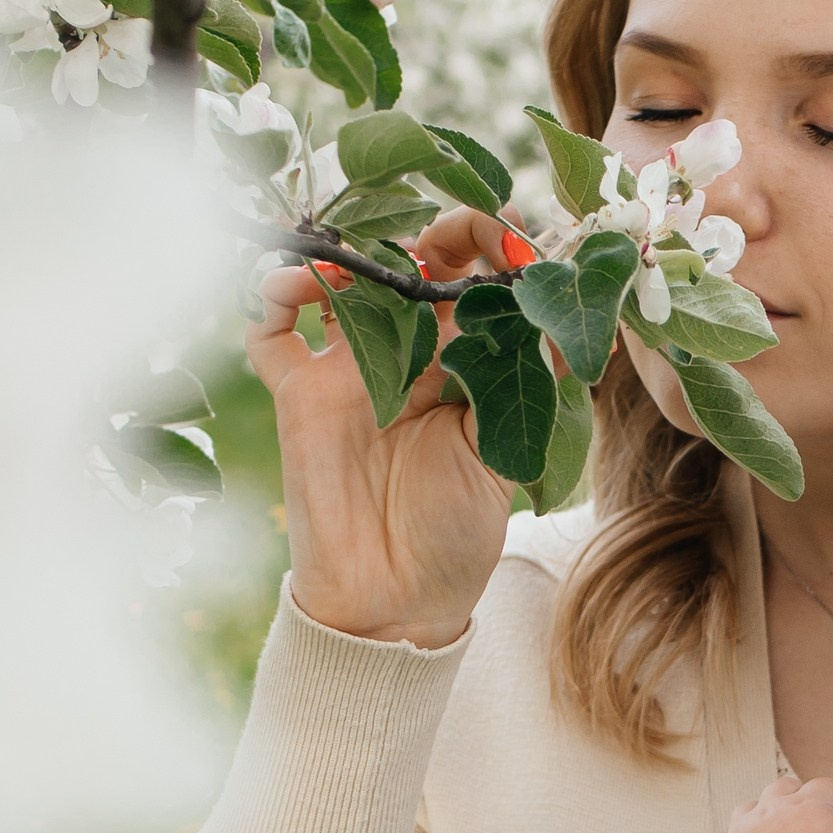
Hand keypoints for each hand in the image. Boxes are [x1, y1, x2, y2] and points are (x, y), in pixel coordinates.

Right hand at [246, 207, 516, 649]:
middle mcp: (407, 355)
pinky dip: (273, 295)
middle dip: (434, 235)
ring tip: (364, 259)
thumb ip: (525, 381)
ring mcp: (348, 369)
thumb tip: (560, 313)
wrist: (393, 599)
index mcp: (464, 363)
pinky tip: (295, 286)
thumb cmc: (457, 532)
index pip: (477, 281)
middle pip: (411, 265)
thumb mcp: (507, 452)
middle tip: (452, 233)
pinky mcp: (299, 394)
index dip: (493, 250)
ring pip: (339, 281)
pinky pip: (271, 330)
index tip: (513, 242)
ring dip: (347, 254)